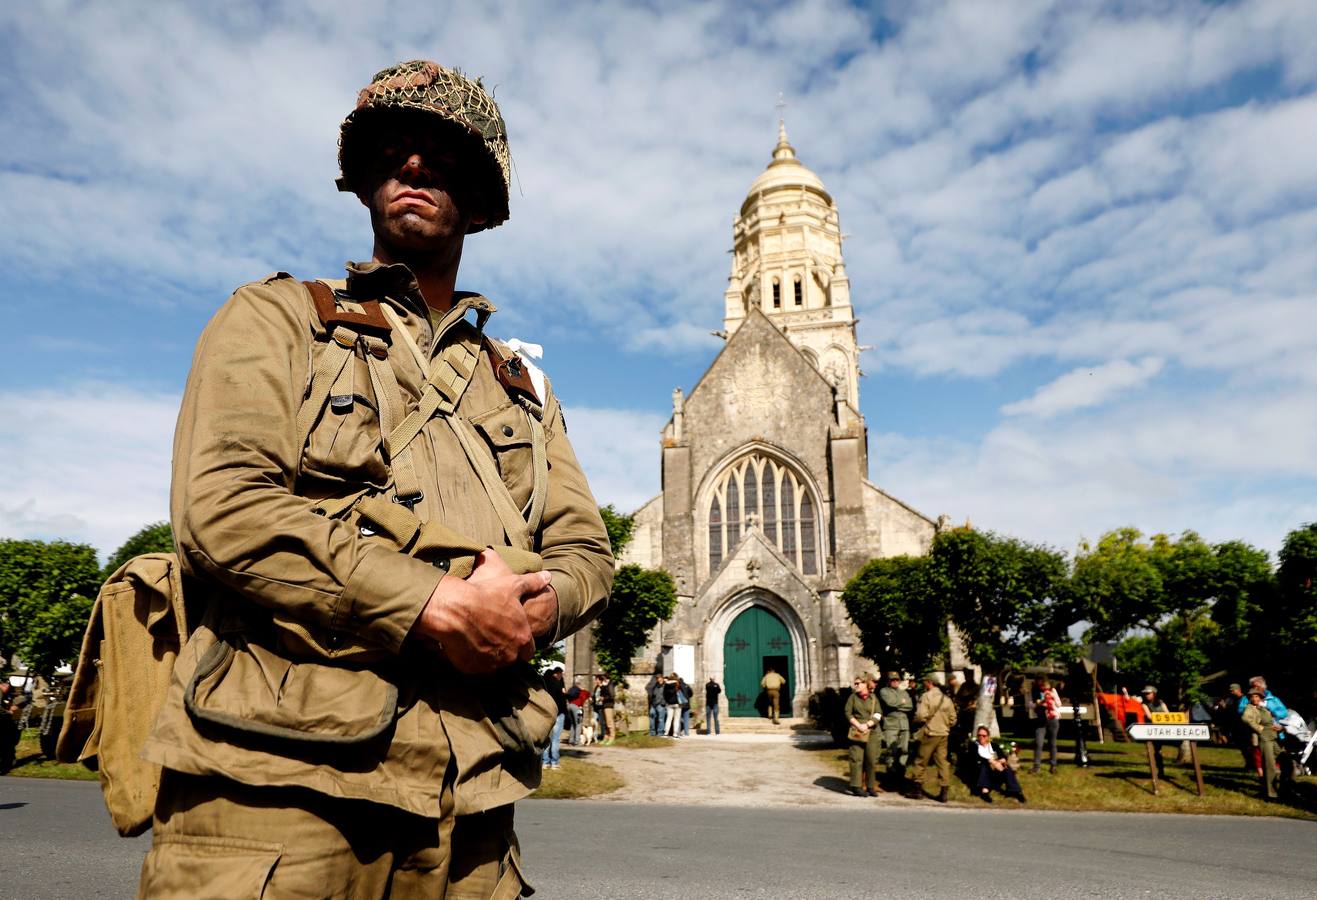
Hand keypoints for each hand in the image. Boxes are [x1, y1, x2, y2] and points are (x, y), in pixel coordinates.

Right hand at [410, 549, 551, 672]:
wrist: (454, 609)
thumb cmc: (485, 595)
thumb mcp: (512, 585)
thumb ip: (532, 583)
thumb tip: (548, 576)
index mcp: (522, 638)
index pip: (529, 650)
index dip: (522, 642)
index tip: (512, 634)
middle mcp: (509, 655)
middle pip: (511, 657)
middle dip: (505, 649)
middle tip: (493, 634)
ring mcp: (490, 664)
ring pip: (493, 664)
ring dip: (489, 654)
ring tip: (478, 637)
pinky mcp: (471, 668)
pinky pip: (474, 666)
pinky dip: (471, 658)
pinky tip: (465, 643)